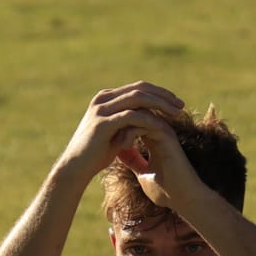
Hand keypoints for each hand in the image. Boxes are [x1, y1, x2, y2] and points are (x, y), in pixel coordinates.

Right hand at [58, 81, 185, 180]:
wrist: (75, 168)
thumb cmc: (95, 155)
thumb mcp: (115, 135)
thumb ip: (128, 124)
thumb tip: (146, 120)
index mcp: (106, 98)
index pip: (138, 87)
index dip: (159, 93)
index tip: (176, 103)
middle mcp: (102, 99)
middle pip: (140, 88)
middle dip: (163, 96)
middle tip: (181, 105)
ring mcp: (101, 109)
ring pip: (137, 98)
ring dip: (160, 104)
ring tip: (176, 113)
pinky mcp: (102, 123)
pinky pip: (130, 116)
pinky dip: (148, 119)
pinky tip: (161, 126)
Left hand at [113, 115, 203, 215]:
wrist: (185, 200)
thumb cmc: (166, 192)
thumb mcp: (143, 174)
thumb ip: (133, 162)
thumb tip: (119, 154)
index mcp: (154, 137)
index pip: (131, 121)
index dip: (115, 128)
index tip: (102, 142)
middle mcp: (160, 130)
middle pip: (134, 113)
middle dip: (117, 123)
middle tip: (103, 135)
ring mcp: (164, 131)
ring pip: (138, 115)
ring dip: (122, 127)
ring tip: (113, 143)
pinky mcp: (167, 135)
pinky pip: (144, 123)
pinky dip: (130, 132)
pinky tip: (123, 146)